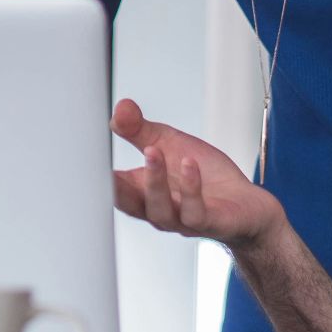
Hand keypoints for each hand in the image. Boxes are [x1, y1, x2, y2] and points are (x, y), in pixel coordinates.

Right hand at [111, 99, 284, 249]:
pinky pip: (194, 211)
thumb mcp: (170, 144)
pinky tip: (188, 164)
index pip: (111, 187)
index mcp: (143, 192)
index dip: (95, 175)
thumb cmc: (206, 179)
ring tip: (153, 151)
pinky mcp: (209, 222)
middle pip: (128, 204)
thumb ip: (140, 129)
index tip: (84, 153)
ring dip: (154, 180)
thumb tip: (120, 108)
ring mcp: (182, 219)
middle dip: (115, 185)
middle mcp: (158, 210)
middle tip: (105, 163)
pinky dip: (189, 188)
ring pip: (159, 210)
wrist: (247, 206)